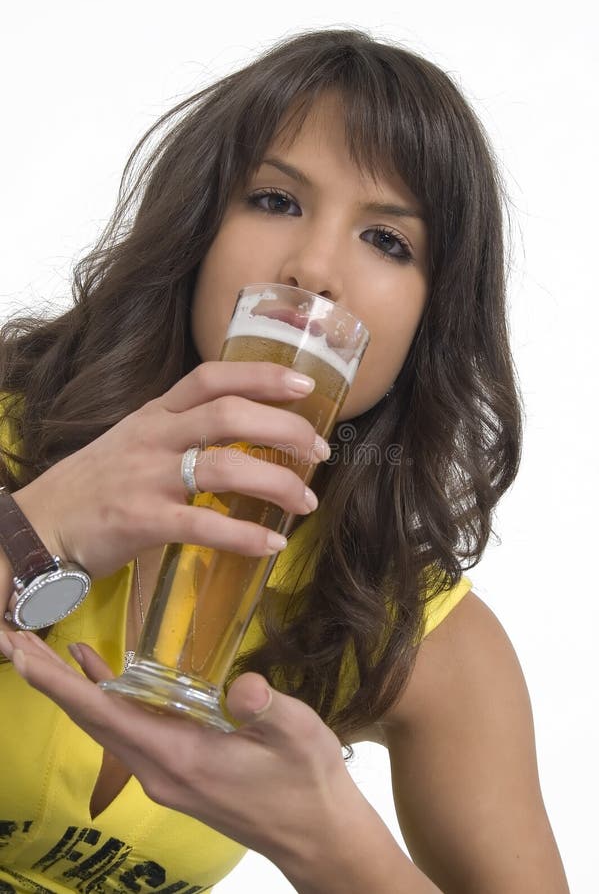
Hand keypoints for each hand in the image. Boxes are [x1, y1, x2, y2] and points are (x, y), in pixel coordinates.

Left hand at [0, 629, 357, 865]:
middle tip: (13, 640)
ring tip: (41, 653)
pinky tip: (102, 675)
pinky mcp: (176, 772)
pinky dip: (107, 700)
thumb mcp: (299, 735)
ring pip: (106, 727)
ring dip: (72, 690)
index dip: (61, 685)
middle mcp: (159, 771)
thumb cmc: (307, 782)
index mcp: (180, 758)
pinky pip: (128, 733)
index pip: (105, 717)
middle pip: (91, 721)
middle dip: (49, 681)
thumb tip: (241, 684)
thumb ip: (265, 707)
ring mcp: (164, 775)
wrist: (316, 834)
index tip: (23, 657)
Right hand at [10, 361, 328, 580]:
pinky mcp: (141, 521)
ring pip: (224, 467)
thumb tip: (241, 436)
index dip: (262, 375)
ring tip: (306, 502)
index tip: (304, 386)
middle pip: (229, 415)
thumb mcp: (134, 442)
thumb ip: (179, 432)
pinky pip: (203, 524)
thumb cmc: (94, 486)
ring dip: (276, 483)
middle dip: (284, 429)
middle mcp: (154, 437)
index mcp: (155, 414)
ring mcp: (147, 478)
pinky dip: (244, 535)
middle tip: (319, 452)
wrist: (37, 526)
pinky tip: (271, 544)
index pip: (213, 378)